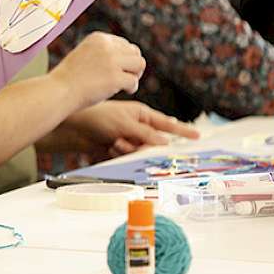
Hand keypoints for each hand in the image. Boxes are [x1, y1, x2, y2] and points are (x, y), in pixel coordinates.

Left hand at [43, 100, 199, 157]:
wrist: (75, 128)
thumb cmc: (99, 118)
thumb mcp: (125, 123)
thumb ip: (146, 134)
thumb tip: (165, 142)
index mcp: (142, 115)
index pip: (167, 124)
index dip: (182, 131)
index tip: (198, 136)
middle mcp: (138, 127)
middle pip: (154, 144)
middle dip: (143, 145)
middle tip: (127, 140)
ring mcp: (129, 139)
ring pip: (140, 153)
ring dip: (128, 149)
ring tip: (114, 141)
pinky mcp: (119, 150)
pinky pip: (128, 158)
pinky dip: (120, 154)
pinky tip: (108, 147)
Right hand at [50, 32, 145, 111]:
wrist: (59, 91)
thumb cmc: (70, 79)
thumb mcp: (85, 55)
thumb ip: (104, 53)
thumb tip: (130, 58)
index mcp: (98, 38)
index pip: (124, 44)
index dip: (125, 59)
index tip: (118, 70)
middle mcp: (106, 46)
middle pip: (135, 52)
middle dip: (132, 66)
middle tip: (124, 78)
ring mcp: (111, 61)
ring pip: (140, 64)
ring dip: (135, 75)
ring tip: (125, 84)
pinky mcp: (115, 77)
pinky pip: (134, 81)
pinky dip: (131, 88)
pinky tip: (123, 91)